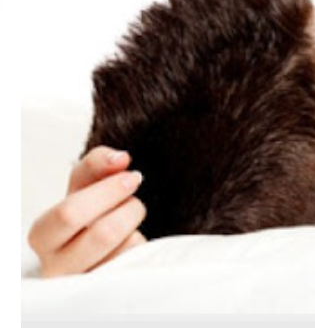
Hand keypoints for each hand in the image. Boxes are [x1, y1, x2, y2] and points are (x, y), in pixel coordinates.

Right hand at [28, 146, 146, 276]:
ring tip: (129, 213)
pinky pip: (135, 262)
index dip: (106, 190)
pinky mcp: (107, 289)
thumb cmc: (88, 211)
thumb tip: (120, 158)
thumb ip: (97, 164)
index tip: (128, 171)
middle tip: (136, 186)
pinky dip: (140, 242)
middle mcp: (57, 265)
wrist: (95, 246)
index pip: (69, 214)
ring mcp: (84, 282)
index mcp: (43, 235)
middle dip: (128, 206)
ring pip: (125, 247)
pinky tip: (130, 238)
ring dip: (135, 222)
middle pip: (102, 234)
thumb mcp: (85, 184)